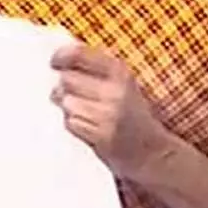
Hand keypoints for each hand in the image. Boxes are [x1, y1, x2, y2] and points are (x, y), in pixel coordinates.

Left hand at [51, 44, 173, 182]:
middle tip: (72, 95)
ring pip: (66, 102)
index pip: (79, 55)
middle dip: (63, 87)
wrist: (153, 152)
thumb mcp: (123, 84)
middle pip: (66, 79)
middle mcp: (114, 91)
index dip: (61, 56)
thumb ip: (97, 69)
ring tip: (84, 113)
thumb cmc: (134, 115)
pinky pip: (71, 123)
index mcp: (120, 72)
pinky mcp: (101, 136)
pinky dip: (74, 124)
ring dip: (68, 108)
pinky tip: (88, 127)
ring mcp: (108, 115)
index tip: (54, 62)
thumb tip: (62, 60)